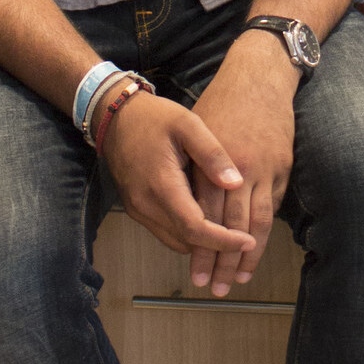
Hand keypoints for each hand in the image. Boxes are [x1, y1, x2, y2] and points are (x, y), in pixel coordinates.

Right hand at [102, 91, 256, 261]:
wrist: (115, 118)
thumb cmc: (153, 117)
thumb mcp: (188, 125)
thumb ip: (212, 154)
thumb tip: (236, 183)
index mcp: (161, 185)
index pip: (195, 228)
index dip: (223, 241)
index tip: (248, 242)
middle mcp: (146, 204)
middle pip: (186, 240)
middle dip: (217, 246)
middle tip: (245, 240)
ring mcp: (138, 209)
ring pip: (176, 240)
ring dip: (201, 240)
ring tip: (229, 231)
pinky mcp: (136, 209)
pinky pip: (165, 231)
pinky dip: (187, 232)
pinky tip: (205, 217)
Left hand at [189, 33, 298, 295]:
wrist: (258, 77)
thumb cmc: (220, 103)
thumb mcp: (194, 134)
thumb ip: (192, 173)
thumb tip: (185, 209)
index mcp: (211, 165)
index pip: (206, 218)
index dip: (202, 249)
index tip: (196, 274)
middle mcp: (238, 171)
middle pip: (231, 226)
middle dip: (223, 261)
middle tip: (215, 289)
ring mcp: (265, 169)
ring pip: (258, 221)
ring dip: (249, 254)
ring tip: (240, 278)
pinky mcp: (283, 165)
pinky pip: (273, 204)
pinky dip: (264, 228)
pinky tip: (257, 246)